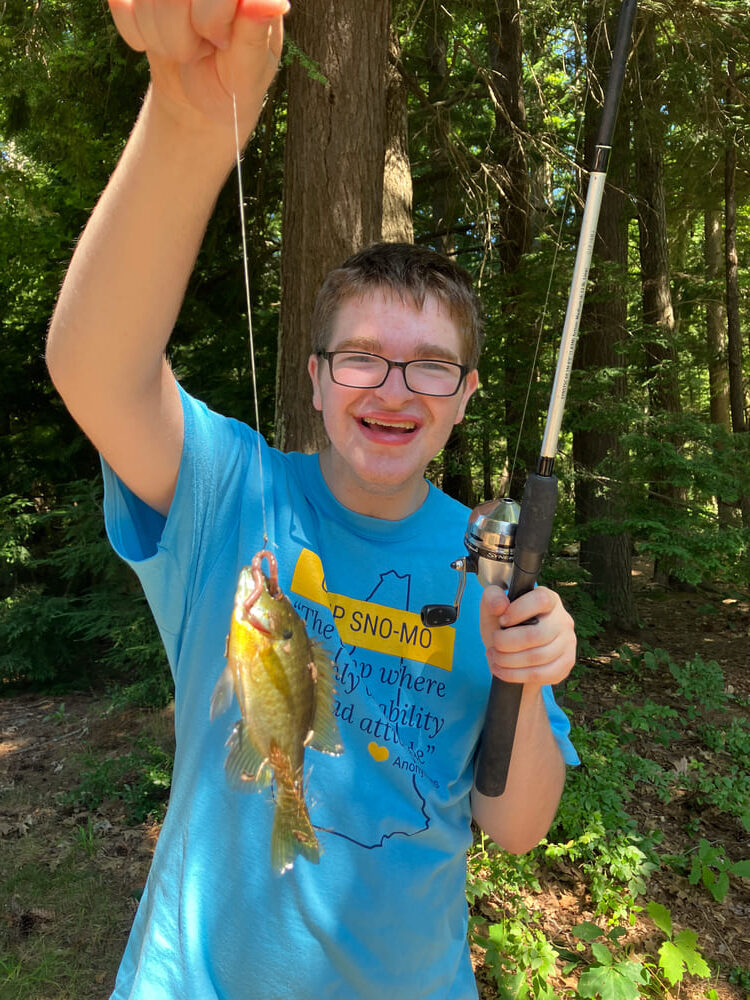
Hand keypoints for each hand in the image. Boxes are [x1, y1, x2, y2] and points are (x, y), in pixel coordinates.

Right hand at [108, 0, 287, 137]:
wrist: (200, 101)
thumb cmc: (235, 84)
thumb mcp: (251, 70)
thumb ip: (256, 35)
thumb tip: (271, 0)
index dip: (209, 17)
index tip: (221, 42)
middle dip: (179, 33)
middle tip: (200, 50)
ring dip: (160, 38)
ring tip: (184, 49)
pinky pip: (120, 2)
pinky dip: (135, 33)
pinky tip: (156, 42)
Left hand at [479, 586, 575, 686]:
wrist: (511, 653)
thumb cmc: (503, 626)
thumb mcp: (492, 608)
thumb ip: (492, 598)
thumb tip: (501, 605)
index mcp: (549, 599)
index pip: (541, 600)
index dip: (518, 611)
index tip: (502, 621)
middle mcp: (563, 619)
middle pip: (536, 635)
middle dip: (506, 643)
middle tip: (494, 644)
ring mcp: (568, 642)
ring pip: (538, 657)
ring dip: (508, 661)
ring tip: (495, 656)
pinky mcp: (566, 663)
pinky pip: (542, 674)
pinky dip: (516, 675)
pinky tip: (502, 670)